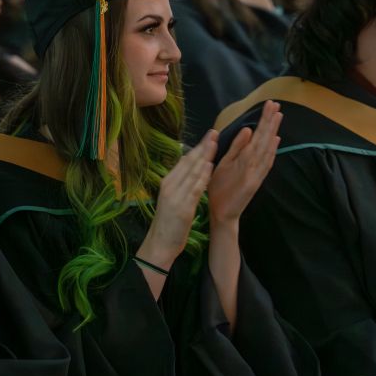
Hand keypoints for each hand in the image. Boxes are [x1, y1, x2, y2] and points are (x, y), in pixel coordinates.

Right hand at [137, 131, 216, 270]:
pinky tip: (210, 166)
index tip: (208, 136)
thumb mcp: (172, 198)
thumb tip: (192, 168)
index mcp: (167, 182)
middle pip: (188, 162)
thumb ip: (181, 184)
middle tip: (214, 132)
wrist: (160, 244)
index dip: (197, 147)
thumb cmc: (169, 222)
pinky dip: (202, 176)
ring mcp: (175, 196)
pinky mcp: (183, 207)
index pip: (184, 161)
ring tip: (215, 143)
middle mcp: (170, 185)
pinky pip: (194, 189)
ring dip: (204, 156)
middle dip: (203, 146)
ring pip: (192, 172)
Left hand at [208, 101, 281, 225]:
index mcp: (246, 158)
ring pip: (265, 149)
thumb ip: (237, 147)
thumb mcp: (226, 163)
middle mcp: (253, 164)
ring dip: (271, 132)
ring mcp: (255, 173)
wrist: (220, 213)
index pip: (257, 135)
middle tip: (276, 104)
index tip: (270, 104)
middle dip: (269, 121)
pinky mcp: (252, 183)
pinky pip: (262, 166)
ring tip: (277, 116)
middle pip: (264, 139)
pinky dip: (269, 153)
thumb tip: (248, 129)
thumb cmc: (222, 188)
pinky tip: (274, 142)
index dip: (264, 120)